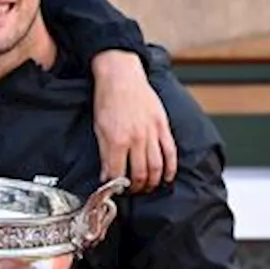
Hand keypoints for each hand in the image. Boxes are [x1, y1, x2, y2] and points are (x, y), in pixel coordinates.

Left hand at [91, 50, 176, 191]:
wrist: (121, 76)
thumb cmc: (108, 100)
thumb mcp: (99, 128)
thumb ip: (104, 155)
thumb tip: (106, 176)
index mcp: (117, 140)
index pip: (119, 174)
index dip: (117, 187)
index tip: (115, 191)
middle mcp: (136, 139)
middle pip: (140, 174)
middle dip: (136, 188)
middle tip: (133, 191)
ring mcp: (152, 133)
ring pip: (156, 167)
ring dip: (152, 182)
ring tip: (148, 187)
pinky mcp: (163, 126)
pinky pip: (170, 152)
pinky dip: (170, 168)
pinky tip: (167, 177)